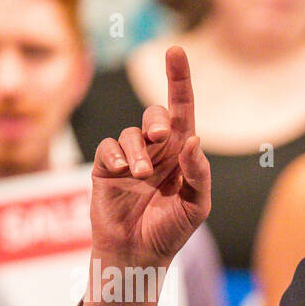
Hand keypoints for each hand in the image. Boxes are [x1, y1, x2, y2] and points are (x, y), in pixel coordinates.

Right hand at [84, 46, 209, 305]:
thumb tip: (193, 140)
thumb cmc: (170, 230)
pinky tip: (123, 173)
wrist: (139, 254)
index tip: (176, 51)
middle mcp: (156, 152)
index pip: (183, 112)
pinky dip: (116, 156)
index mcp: (181, 155)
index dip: (180, 82)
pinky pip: (108, 148)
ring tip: (140, 175)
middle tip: (163, 138)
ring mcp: (129, 158)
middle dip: (159, 119)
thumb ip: (198, 174)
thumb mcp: (196, 205)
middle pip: (157, 115)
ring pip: (131, 133)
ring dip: (138, 151)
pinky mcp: (105, 168)